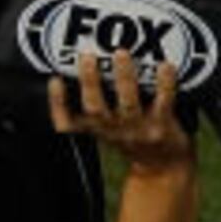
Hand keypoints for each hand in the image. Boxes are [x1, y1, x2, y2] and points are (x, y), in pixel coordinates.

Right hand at [48, 41, 195, 176]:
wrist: (164, 168)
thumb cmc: (131, 139)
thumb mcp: (105, 130)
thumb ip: (91, 108)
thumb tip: (75, 70)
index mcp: (96, 129)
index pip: (67, 123)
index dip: (58, 103)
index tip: (54, 80)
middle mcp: (114, 131)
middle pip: (96, 109)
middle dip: (90, 82)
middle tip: (86, 56)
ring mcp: (139, 130)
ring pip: (128, 104)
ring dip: (124, 78)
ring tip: (121, 53)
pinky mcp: (164, 128)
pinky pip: (164, 103)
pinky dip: (165, 84)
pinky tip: (164, 66)